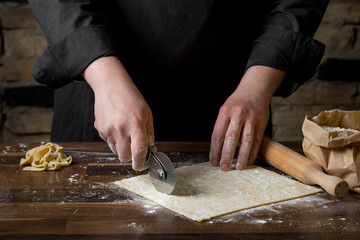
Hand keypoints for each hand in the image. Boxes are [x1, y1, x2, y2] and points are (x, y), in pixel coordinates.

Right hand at [83, 56, 153, 170]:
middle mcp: (120, 129)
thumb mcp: (147, 113)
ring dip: (121, 147)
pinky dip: (113, 138)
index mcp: (135, 125)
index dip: (140, 162)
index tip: (141, 166)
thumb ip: (149, 132)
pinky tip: (116, 125)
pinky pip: (108, 141)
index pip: (138, 151)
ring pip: (115, 150)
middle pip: (124, 157)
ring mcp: (108, 130)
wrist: (110, 85)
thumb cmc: (130, 97)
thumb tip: (150, 148)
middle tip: (134, 149)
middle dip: (130, 157)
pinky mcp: (99, 129)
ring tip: (125, 132)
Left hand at [209, 66, 284, 170]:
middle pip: (230, 139)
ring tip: (239, 167)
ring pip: (246, 141)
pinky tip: (249, 160)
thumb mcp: (225, 110)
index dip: (215, 151)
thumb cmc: (237, 103)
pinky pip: (257, 140)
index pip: (217, 135)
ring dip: (242, 157)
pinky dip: (253, 152)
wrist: (254, 90)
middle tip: (223, 168)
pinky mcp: (262, 122)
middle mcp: (238, 114)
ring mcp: (251, 118)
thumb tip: (217, 150)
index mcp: (225, 112)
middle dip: (226, 155)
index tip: (213, 162)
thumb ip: (222, 127)